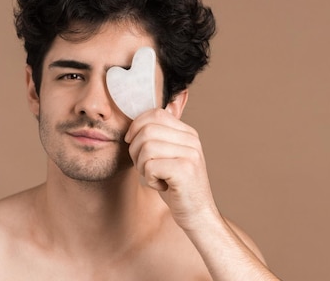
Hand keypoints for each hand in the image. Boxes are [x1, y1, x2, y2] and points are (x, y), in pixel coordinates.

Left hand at [124, 108, 218, 230]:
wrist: (197, 215)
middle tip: (143, 166)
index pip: (155, 113)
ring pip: (146, 147)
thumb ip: (159, 138)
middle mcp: (191, 140)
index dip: (136, 126)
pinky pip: (151, 166)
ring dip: (142, 166)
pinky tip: (161, 186)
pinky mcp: (185, 170)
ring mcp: (190, 154)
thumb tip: (137, 122)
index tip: (132, 141)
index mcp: (188, 133)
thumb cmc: (177, 187)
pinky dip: (150, 179)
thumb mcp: (169, 157)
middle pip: (147, 130)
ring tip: (154, 176)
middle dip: (135, 149)